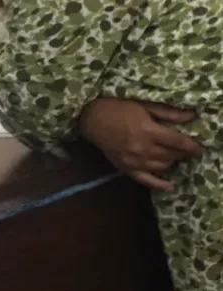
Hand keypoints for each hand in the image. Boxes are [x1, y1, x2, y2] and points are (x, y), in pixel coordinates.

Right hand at [79, 97, 202, 191]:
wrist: (92, 119)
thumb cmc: (117, 108)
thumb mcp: (142, 105)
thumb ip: (167, 112)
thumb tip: (191, 116)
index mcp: (148, 130)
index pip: (178, 142)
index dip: (191, 145)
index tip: (198, 147)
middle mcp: (143, 148)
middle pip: (172, 155)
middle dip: (182, 152)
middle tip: (183, 148)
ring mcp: (135, 160)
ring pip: (163, 166)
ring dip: (171, 161)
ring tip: (172, 155)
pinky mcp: (127, 168)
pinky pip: (147, 180)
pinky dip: (160, 184)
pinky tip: (170, 185)